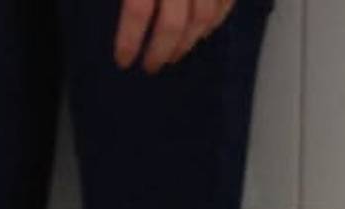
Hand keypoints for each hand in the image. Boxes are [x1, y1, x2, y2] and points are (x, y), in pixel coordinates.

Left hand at [114, 0, 236, 73]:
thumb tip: (119, 13)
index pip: (138, 10)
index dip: (129, 40)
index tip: (123, 61)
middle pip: (172, 22)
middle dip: (160, 51)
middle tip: (150, 66)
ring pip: (202, 17)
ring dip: (187, 43)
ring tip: (174, 54)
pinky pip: (225, 5)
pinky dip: (213, 24)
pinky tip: (200, 33)